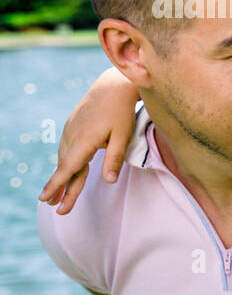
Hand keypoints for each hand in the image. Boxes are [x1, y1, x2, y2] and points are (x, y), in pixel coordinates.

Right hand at [38, 68, 138, 214]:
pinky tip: (67, 173)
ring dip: (62, 177)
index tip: (44, 198)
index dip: (57, 184)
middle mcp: (73, 136)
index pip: (68, 168)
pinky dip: (66, 163)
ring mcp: (70, 130)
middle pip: (65, 167)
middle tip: (55, 208)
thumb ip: (114, 158)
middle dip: (59, 188)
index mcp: (85, 140)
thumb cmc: (121, 111)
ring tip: (57, 197)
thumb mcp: (122, 136)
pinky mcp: (72, 127)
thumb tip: (109, 181)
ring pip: (65, 158)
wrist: (112, 86)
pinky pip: (67, 149)